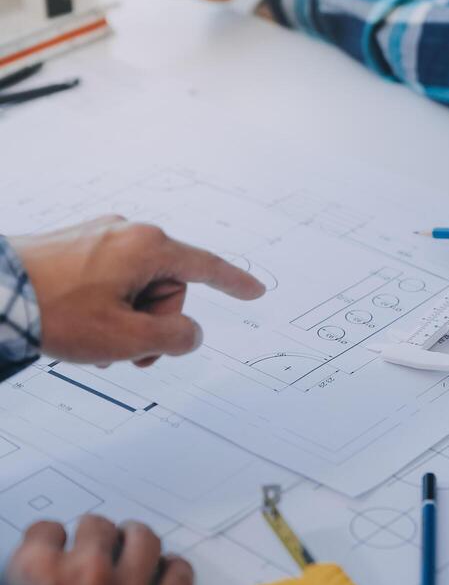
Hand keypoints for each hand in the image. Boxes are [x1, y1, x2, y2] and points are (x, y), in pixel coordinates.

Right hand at [7, 517, 192, 584]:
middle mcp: (87, 574)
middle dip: (95, 537)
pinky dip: (174, 570)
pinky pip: (180, 574)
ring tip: (133, 548)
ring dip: (136, 540)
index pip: (46, 532)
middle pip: (97, 527)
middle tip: (95, 552)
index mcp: (37, 576)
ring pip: (143, 538)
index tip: (55, 553)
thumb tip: (38, 582)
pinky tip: (165, 574)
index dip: (51, 544)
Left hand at [10, 216, 264, 365]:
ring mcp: (100, 235)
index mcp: (147, 247)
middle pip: (167, 286)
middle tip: (127, 352)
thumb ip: (173, 339)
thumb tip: (190, 334)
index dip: (234, 283)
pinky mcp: (78, 244)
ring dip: (128, 320)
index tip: (256, 292)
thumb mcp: (125, 338)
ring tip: (98, 344)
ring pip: (138, 286)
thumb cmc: (56, 312)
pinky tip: (84, 327)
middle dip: (153, 323)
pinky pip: (112, 278)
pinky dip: (108, 307)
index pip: (205, 266)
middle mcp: (127, 232)